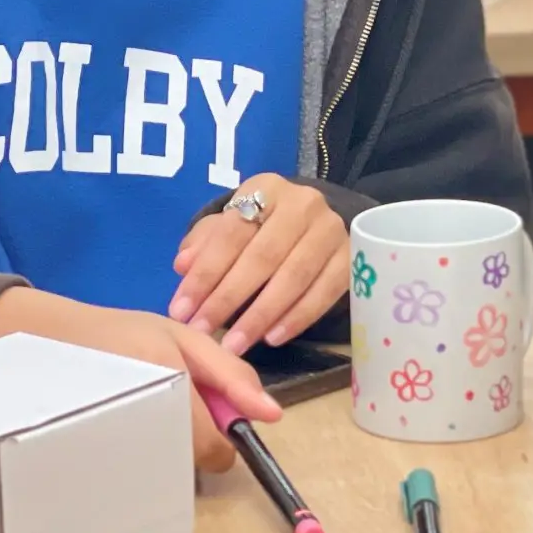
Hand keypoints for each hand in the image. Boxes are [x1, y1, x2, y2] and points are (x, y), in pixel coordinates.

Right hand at [0, 286, 279, 471]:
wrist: (54, 338)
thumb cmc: (125, 333)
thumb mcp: (184, 336)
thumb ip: (231, 374)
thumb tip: (272, 414)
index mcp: (170, 376)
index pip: (216, 446)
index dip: (225, 436)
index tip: (212, 412)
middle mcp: (145, 413)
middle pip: (194, 462)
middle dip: (198, 440)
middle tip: (177, 403)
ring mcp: (118, 438)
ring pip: (171, 468)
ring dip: (175, 446)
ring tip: (153, 408)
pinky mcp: (99, 451)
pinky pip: (143, 467)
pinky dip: (149, 450)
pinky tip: (135, 420)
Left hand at [168, 176, 350, 355]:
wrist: (314, 225)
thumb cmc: (261, 228)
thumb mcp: (230, 226)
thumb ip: (205, 244)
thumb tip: (184, 265)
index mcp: (266, 188)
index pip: (231, 233)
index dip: (205, 274)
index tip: (180, 311)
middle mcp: (303, 203)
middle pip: (263, 256)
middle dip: (228, 298)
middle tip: (203, 332)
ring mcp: (331, 230)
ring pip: (294, 277)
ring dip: (261, 315)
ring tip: (235, 345)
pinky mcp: (352, 257)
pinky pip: (326, 292)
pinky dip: (298, 318)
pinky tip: (272, 338)